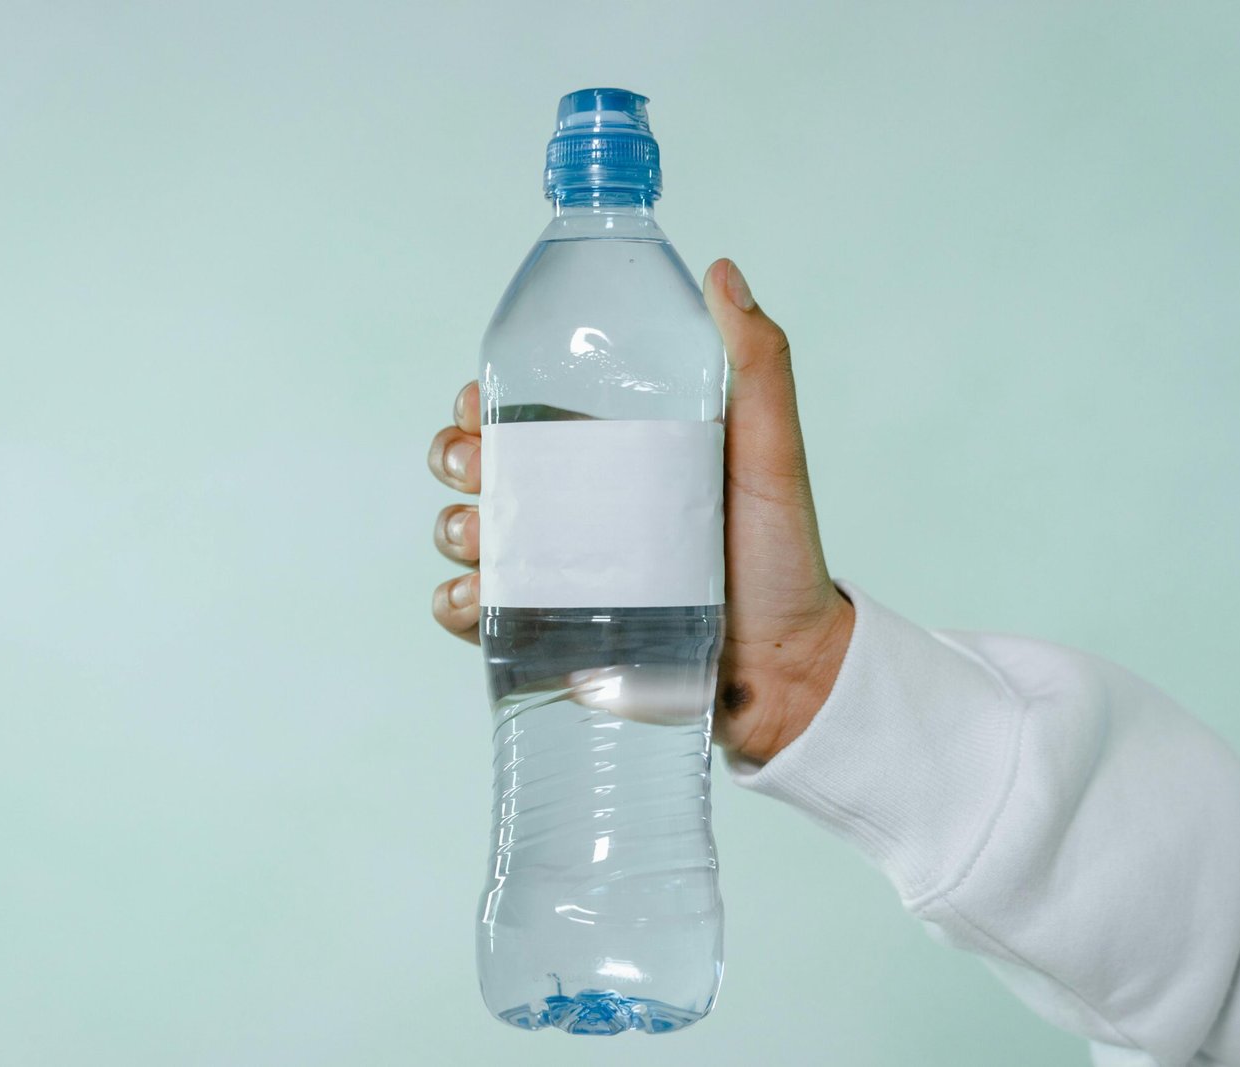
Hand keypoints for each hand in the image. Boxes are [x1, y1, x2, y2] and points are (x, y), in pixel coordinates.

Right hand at [427, 258, 852, 764]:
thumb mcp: (771, 452)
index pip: (518, 413)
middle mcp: (570, 508)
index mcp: (605, 455)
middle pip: (474, 467)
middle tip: (481, 470)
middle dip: (455, 459)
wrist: (785, 667)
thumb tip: (721, 271)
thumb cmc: (780, 556)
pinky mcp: (544, 636)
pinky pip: (473, 614)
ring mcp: (553, 572)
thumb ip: (758, 363)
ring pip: (463, 536)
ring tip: (485, 539)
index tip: (480, 404)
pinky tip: (479, 598)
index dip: (480, 402)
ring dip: (454, 528)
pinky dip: (457, 604)